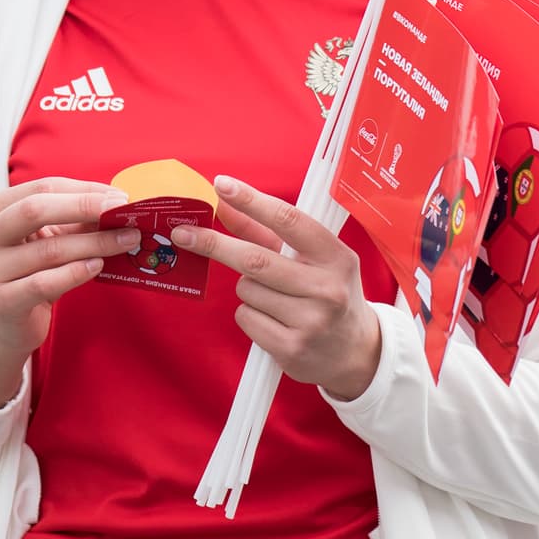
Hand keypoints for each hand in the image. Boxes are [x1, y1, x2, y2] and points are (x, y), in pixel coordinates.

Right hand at [0, 177, 139, 407]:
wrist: (4, 324)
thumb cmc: (29, 273)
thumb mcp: (48, 240)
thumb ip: (74, 221)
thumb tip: (117, 206)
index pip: (42, 188)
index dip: (83, 190)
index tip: (118, 197)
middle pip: (35, 210)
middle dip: (85, 208)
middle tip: (122, 212)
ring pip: (48, 250)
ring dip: (93, 243)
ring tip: (124, 241)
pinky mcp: (2, 301)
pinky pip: (44, 283)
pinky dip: (76, 272)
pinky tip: (98, 265)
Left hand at [170, 176, 381, 400]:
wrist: (354, 353)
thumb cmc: (328, 295)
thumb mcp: (312, 260)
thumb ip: (267, 233)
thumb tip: (225, 204)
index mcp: (337, 258)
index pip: (289, 221)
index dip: (252, 201)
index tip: (222, 185)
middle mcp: (328, 288)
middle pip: (255, 259)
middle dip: (214, 244)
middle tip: (183, 233)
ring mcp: (311, 321)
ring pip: (247, 289)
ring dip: (247, 288)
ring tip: (276, 299)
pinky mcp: (292, 349)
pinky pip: (245, 318)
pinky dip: (249, 315)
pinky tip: (274, 322)